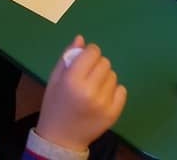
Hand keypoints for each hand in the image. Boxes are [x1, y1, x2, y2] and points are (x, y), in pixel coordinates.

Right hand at [36, 36, 126, 151]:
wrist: (61, 138)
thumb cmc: (55, 104)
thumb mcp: (55, 79)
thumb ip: (67, 57)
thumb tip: (81, 38)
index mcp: (73, 80)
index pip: (93, 52)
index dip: (89, 53)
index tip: (85, 60)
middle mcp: (90, 90)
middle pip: (105, 62)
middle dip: (97, 65)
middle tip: (88, 76)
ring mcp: (104, 103)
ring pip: (113, 75)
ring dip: (104, 78)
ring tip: (93, 88)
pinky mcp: (113, 113)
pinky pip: (122, 90)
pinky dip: (114, 91)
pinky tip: (102, 97)